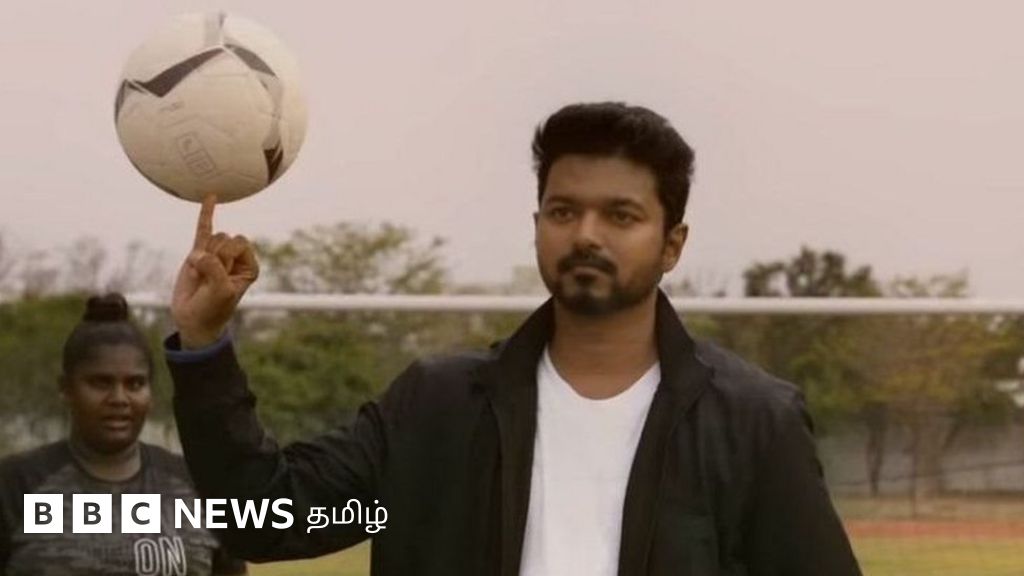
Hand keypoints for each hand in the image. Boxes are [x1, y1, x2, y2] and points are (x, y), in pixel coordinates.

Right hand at [171, 195, 258, 348]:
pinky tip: (211, 197)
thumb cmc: (213, 308)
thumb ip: (214, 267)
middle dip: (213, 259)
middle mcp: (235, 257)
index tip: (222, 278)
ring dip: (201, 257)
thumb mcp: (221, 291)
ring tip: (200, 277)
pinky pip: (203, 228)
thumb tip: (198, 252)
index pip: (240, 243)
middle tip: (209, 280)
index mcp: (249, 265)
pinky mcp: (198, 252)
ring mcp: (216, 253)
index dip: (226, 258)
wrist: (193, 320)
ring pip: (210, 238)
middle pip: (224, 239)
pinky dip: (207, 212)